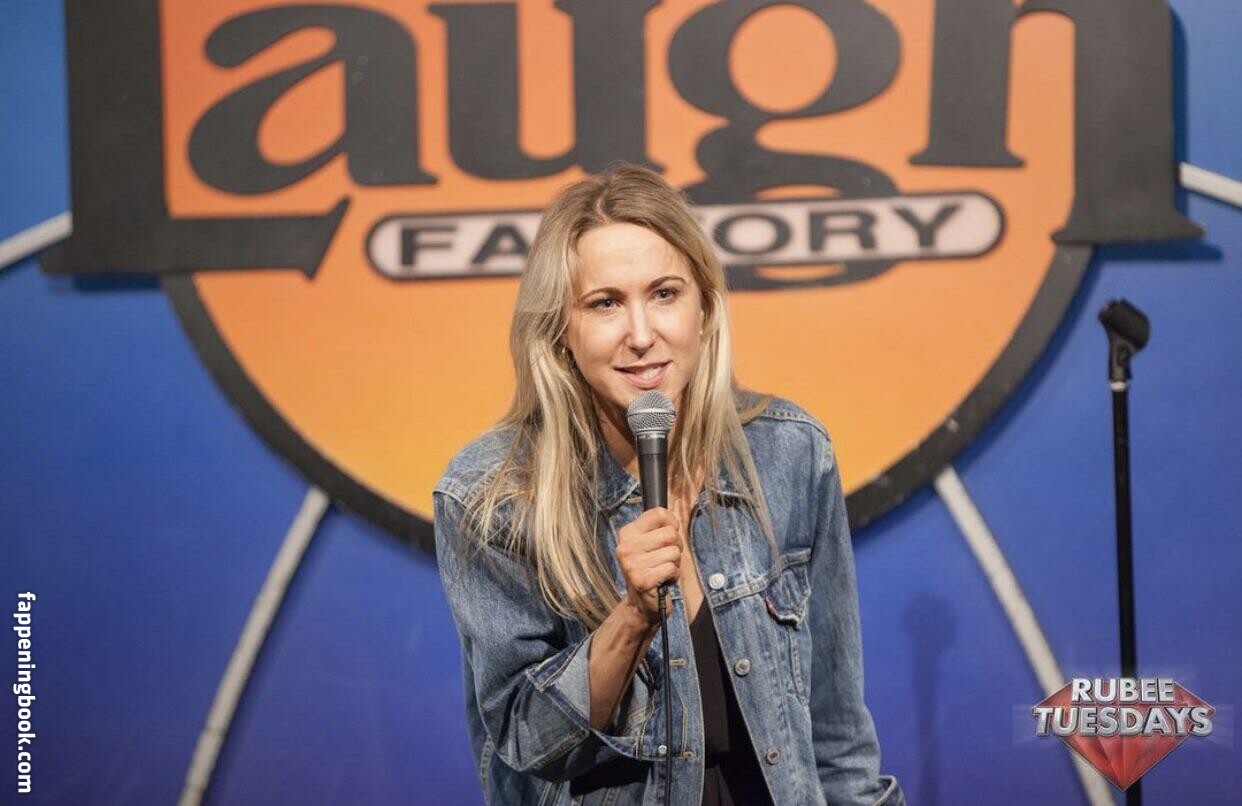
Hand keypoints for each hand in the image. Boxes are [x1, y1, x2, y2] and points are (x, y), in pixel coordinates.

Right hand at [615, 507, 681, 624]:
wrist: (641, 604)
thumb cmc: (650, 569)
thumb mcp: (649, 544)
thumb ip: (659, 527)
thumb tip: (674, 517)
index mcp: (627, 533)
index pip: (658, 513)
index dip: (672, 523)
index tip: (669, 535)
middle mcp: (625, 547)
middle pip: (670, 533)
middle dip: (676, 547)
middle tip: (666, 558)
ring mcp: (632, 564)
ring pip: (673, 551)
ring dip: (675, 563)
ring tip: (662, 570)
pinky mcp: (642, 580)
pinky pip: (672, 568)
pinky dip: (674, 575)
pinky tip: (663, 580)